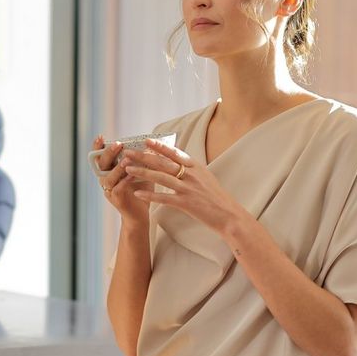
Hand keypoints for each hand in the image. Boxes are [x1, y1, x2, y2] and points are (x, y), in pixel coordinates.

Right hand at [92, 135, 152, 225]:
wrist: (141, 214)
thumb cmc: (141, 189)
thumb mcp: (140, 170)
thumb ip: (139, 158)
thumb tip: (149, 141)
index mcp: (109, 170)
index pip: (100, 156)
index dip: (98, 147)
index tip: (100, 136)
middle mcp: (105, 179)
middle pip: (101, 164)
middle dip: (108, 153)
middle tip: (117, 144)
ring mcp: (109, 190)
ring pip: (108, 177)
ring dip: (117, 168)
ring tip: (126, 160)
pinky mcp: (116, 200)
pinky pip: (118, 188)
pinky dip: (125, 181)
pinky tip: (133, 175)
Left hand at [122, 139, 242, 234]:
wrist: (229, 215)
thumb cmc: (217, 198)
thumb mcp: (205, 177)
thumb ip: (191, 169)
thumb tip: (179, 160)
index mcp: (196, 167)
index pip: (174, 153)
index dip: (159, 146)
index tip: (145, 140)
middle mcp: (191, 175)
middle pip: (163, 162)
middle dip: (143, 157)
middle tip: (128, 153)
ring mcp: (188, 188)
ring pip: (161, 177)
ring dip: (142, 172)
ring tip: (127, 169)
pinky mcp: (186, 203)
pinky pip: (164, 197)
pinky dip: (150, 194)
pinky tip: (138, 192)